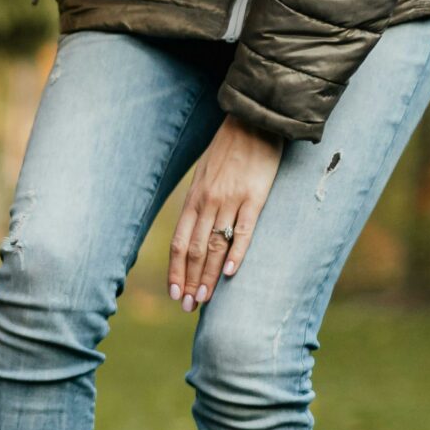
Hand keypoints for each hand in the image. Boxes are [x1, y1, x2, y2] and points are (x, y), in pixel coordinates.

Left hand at [168, 115, 284, 310]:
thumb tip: (194, 231)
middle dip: (189, 281)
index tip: (174, 294)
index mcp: (194, 199)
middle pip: (194, 250)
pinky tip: (228, 273)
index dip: (175, 271)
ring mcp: (230, 200)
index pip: (179, 243)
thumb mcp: (205, 175)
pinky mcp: (254, 197)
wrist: (254, 121)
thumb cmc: (229, 150)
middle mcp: (208, 202)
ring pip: (215, 246)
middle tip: (187, 307)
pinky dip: (235, 253)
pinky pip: (243, 230)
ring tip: (203, 300)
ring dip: (207, 276)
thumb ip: (200, 203)